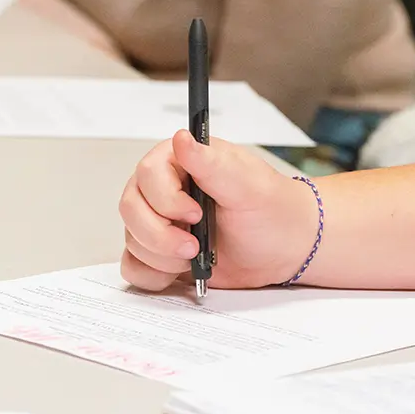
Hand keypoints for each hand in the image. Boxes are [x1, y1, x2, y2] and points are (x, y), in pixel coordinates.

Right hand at [119, 130, 318, 291]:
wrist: (283, 247)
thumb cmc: (270, 210)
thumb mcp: (247, 185)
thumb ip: (211, 163)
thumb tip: (182, 138)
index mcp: (178, 162)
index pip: (147, 176)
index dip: (167, 200)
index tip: (196, 214)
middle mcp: (161, 190)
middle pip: (131, 210)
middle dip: (161, 236)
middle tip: (194, 247)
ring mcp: (157, 222)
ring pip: (132, 240)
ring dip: (163, 257)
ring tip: (197, 257)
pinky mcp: (158, 252)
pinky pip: (133, 266)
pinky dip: (152, 275)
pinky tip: (180, 272)